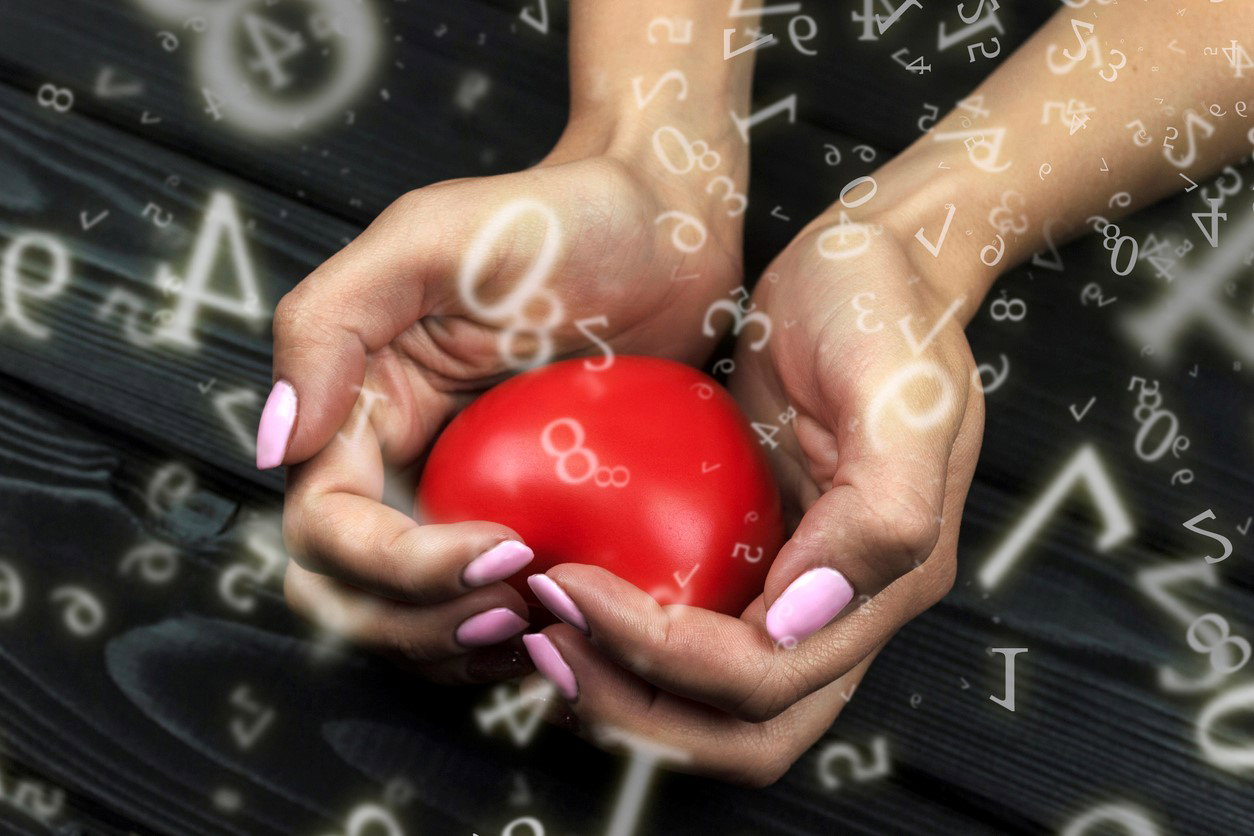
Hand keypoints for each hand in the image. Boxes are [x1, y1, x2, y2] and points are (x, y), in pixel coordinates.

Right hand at [270, 129, 744, 685]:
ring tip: (547, 626)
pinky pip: (491, 604)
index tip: (503, 552)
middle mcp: (399, 464)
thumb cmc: (557, 219)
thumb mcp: (427, 242)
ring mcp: (463, 498)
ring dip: (461, 646)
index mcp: (360, 409)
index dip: (396, 565)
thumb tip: (277, 442)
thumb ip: (327, 325)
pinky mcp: (529, 517)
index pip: (330, 527)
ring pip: (415, 618)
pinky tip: (569, 623)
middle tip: (515, 610)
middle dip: (417, 623)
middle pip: (352, 593)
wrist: (666, 231)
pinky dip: (512, 637)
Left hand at [516, 207, 983, 784]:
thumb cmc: (886, 306)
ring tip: (540, 634)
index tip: (573, 588)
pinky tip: (563, 596)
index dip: (664, 658)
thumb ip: (883, 513)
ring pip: (709, 706)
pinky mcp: (755, 557)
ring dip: (621, 692)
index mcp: (888, 581)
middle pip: (739, 728)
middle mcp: (842, 606)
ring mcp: (797, 587)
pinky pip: (689, 635)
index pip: (765, 678)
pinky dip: (624, 642)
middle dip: (634, 706)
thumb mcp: (902, 387)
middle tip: (542, 642)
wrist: (873, 260)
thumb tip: (799, 621)